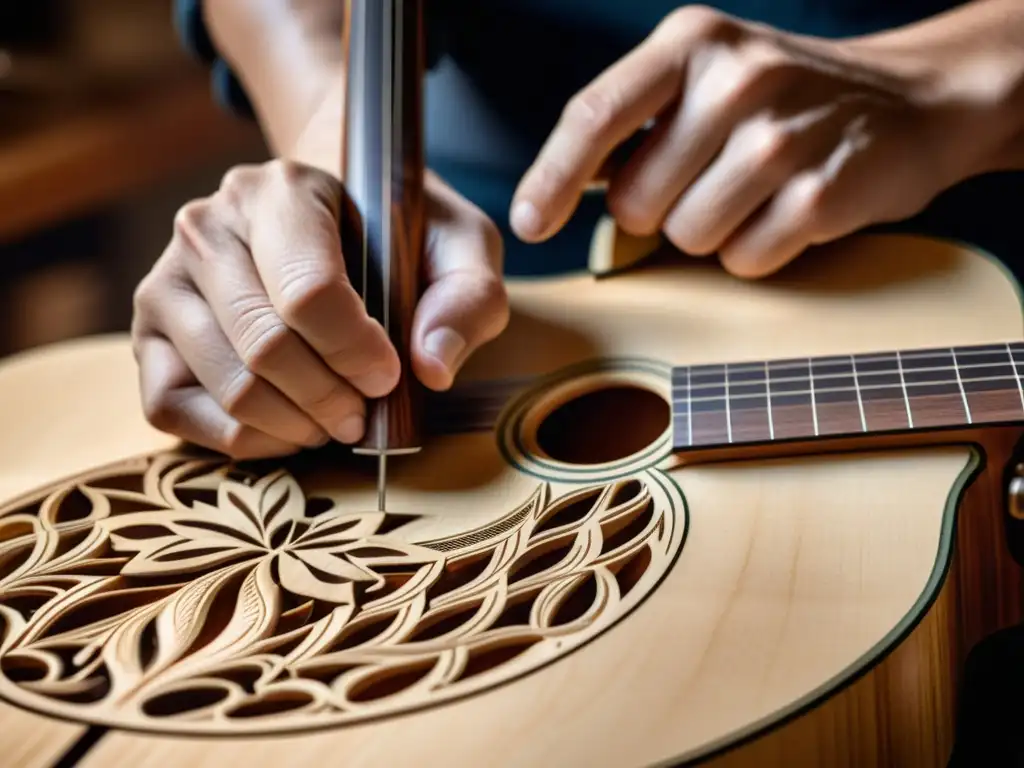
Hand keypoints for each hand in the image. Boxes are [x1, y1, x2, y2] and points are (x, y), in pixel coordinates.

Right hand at [132, 161, 508, 458]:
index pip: (308, 292)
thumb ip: (467, 299)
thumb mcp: (460, 248)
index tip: (389, 374)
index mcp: (282, 191)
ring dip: (297, 425)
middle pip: (266, 348)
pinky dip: (244, 440)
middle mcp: (207, 226)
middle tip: (365, 412)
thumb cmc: (398, 237)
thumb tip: (430, 368)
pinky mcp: (148, 336)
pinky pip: (175, 411)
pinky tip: (290, 428)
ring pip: (228, 387)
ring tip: (336, 419)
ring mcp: (167, 282)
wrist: (334, 220)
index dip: (356, 353)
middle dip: (332, 400)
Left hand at [510, 5, 974, 277]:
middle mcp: (735, 80)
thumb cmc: (784, 97)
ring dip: (710, 231)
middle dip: (657, 210)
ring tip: (751, 192)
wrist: (910, 101)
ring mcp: (781, 138)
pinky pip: (744, 260)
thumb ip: (636, 120)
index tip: (529, 222)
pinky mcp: (822, 193)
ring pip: (686, 237)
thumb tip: (560, 188)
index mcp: (691, 44)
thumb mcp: (706, 75)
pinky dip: (757, 251)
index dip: (551, 177)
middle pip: (635, 201)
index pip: (595, 114)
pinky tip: (785, 211)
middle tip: (706, 180)